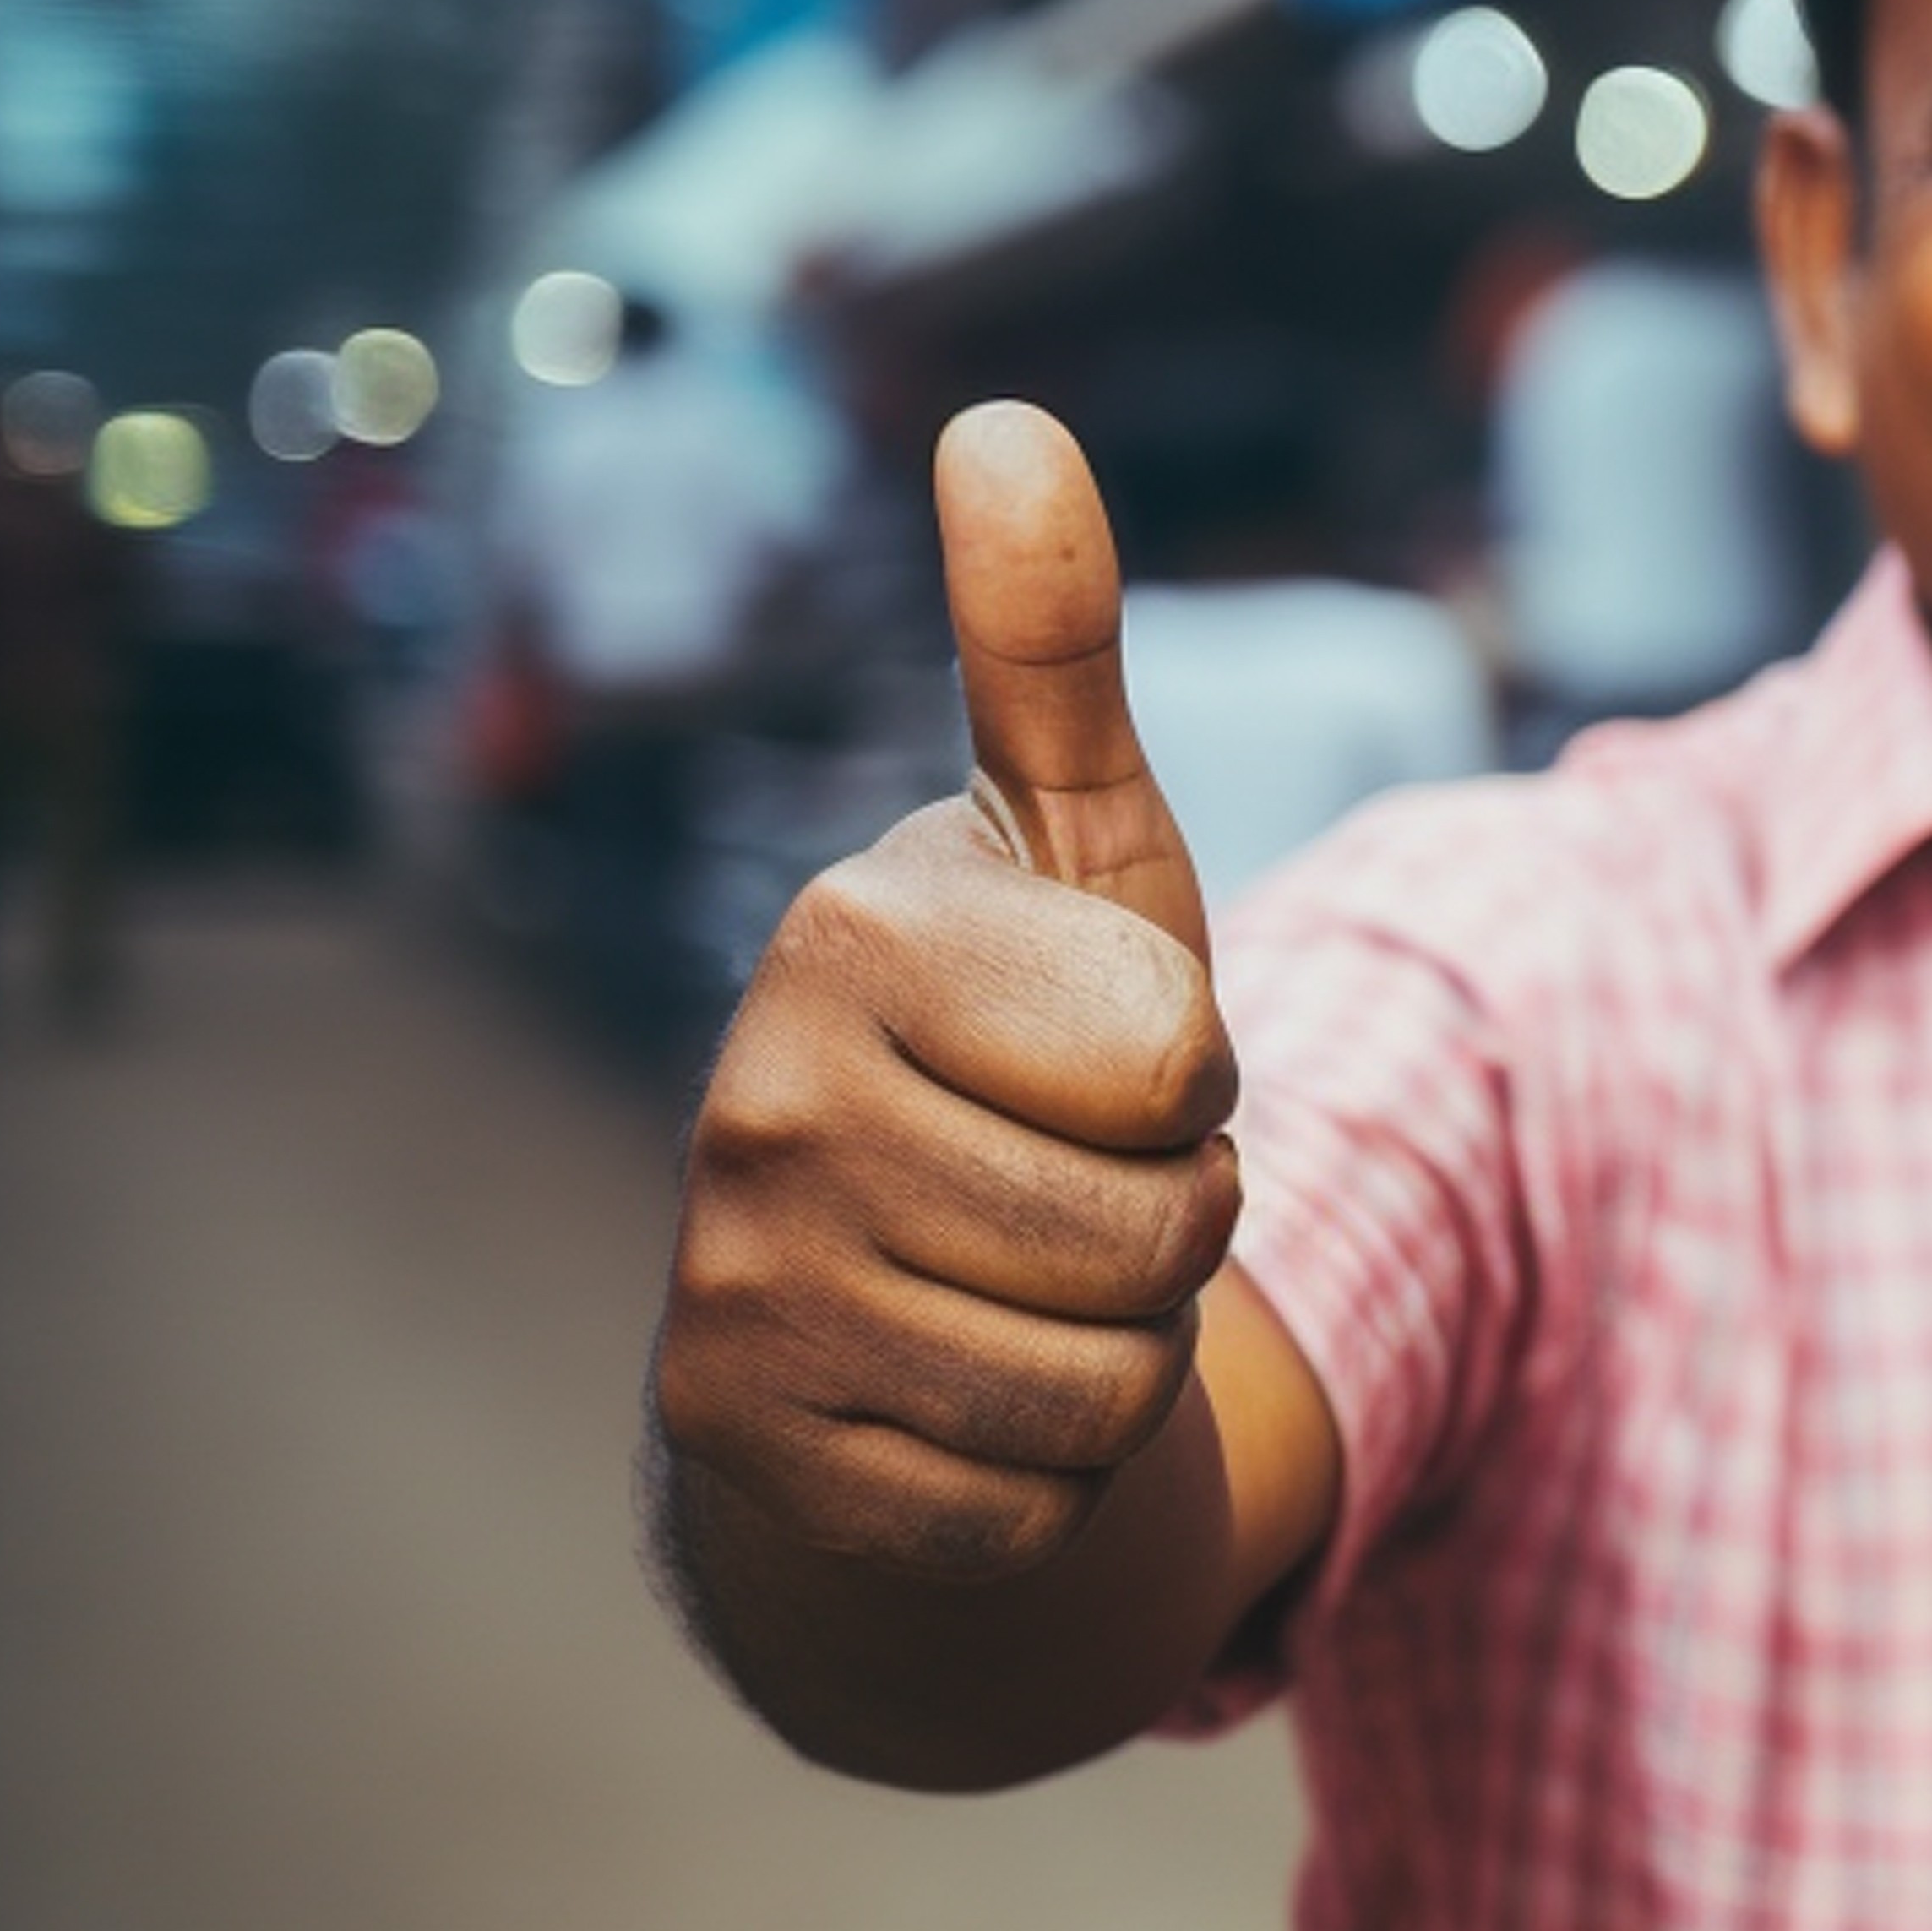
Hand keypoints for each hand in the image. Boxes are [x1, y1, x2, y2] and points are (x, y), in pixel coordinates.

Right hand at [654, 406, 1239, 1583]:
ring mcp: (730, 1288)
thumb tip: (1006, 423)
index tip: (1111, 1056)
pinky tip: (963, 1392)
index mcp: (848, 931)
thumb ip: (1050, 650)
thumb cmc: (1028, 1037)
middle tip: (1078, 1183)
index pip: (1184, 1060)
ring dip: (1122, 1353)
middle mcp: (755, 1100)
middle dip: (1178, 1230)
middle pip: (1161, 1236)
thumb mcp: (1074, 845)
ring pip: (1104, 1388)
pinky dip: (1044, 1478)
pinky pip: (1027, 1507)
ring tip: (1032, 1280)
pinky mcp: (746, 1450)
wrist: (888, 1274)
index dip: (1201, 1077)